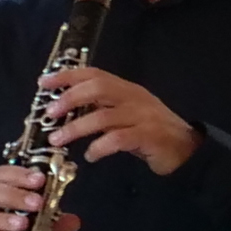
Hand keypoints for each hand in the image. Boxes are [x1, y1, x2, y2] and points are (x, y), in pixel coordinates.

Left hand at [40, 60, 196, 175]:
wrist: (186, 148)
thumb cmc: (148, 132)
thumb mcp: (122, 115)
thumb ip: (99, 109)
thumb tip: (61, 111)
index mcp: (125, 89)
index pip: (94, 74)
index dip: (68, 76)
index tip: (43, 82)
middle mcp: (133, 98)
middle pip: (98, 88)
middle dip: (69, 98)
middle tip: (48, 113)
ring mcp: (143, 116)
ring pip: (104, 116)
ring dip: (76, 128)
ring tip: (57, 139)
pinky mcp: (149, 136)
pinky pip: (119, 139)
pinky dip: (100, 147)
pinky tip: (91, 156)